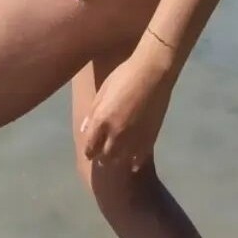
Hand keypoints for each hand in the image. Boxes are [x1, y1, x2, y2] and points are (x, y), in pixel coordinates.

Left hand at [79, 47, 174, 172]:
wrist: (153, 73)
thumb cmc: (124, 76)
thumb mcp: (102, 91)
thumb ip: (92, 113)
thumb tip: (84, 130)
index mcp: (101, 120)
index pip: (90, 146)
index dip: (89, 151)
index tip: (90, 151)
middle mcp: (116, 134)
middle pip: (104, 157)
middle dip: (101, 158)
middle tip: (101, 157)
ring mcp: (134, 138)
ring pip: (121, 160)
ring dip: (116, 160)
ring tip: (116, 158)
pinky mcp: (149, 138)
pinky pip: (139, 158)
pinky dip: (134, 162)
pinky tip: (132, 163)